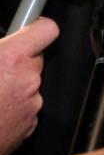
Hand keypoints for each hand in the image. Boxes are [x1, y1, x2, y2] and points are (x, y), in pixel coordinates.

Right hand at [0, 17, 58, 154]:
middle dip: (20, 61)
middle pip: (35, 59)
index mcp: (13, 59)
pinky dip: (15, 106)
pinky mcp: (30, 125)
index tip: (31, 29)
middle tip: (0, 69)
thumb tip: (3, 43)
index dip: (38, 28)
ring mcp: (31, 104)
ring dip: (16, 86)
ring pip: (30, 84)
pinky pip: (27, 106)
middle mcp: (28, 80)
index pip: (47, 30)